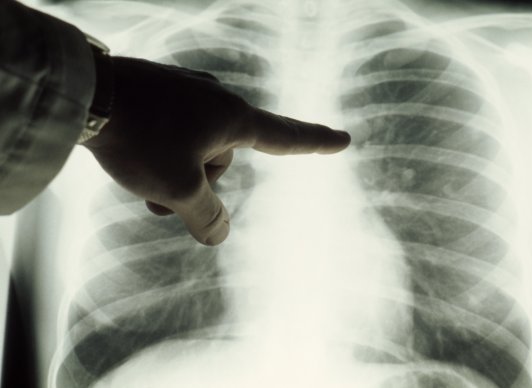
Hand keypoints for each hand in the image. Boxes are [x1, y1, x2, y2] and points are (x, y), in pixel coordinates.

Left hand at [83, 57, 350, 244]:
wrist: (85, 92)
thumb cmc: (140, 139)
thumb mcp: (178, 189)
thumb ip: (206, 217)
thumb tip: (219, 234)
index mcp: (233, 118)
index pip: (285, 136)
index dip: (316, 143)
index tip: (343, 140)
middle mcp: (215, 100)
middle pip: (221, 160)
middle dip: (195, 182)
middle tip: (160, 189)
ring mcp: (187, 93)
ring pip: (192, 150)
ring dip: (172, 172)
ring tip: (140, 173)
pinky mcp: (162, 92)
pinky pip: (173, 133)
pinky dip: (160, 154)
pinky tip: (134, 153)